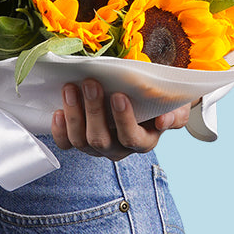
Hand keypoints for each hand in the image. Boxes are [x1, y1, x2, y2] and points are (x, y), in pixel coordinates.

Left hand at [51, 79, 199, 161]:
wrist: (140, 98)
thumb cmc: (157, 100)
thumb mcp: (175, 104)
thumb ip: (175, 114)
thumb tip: (163, 121)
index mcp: (143, 141)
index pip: (132, 138)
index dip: (124, 120)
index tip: (119, 95)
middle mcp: (118, 149)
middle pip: (101, 140)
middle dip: (94, 111)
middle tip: (91, 83)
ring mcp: (96, 147)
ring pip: (80, 141)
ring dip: (74, 114)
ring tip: (71, 88)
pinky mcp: (79, 141)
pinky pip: (65, 143)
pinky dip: (59, 129)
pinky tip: (58, 111)